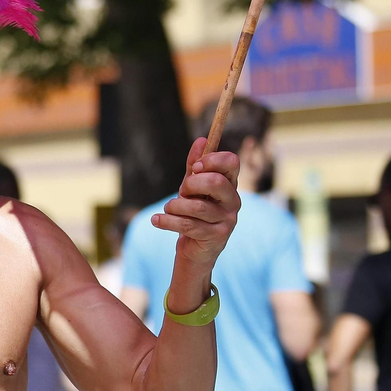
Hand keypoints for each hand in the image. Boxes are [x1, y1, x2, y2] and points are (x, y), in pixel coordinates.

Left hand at [151, 138, 240, 270]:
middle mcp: (234, 201)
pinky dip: (168, 221)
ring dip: (175, 206)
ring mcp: (228, 220)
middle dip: (191, 184)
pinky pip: (189, 225)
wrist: (195, 250)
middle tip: (182, 191)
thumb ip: (195, 166)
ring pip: (198, 207)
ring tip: (168, 209)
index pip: (232, 162)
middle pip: (216, 182)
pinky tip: (157, 220)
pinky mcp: (217, 237)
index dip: (212, 160)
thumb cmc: (193, 214)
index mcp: (230, 185)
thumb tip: (201, 140)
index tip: (195, 167)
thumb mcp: (192, 188)